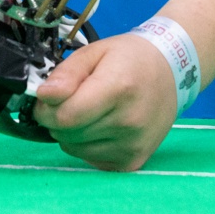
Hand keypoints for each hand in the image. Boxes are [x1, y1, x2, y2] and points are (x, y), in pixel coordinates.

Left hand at [33, 33, 180, 171]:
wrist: (171, 73)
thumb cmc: (130, 59)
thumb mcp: (95, 51)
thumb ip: (67, 73)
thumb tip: (43, 96)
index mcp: (118, 88)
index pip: (65, 116)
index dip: (46, 108)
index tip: (46, 98)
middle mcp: (129, 122)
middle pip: (67, 134)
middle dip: (57, 118)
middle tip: (69, 100)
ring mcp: (133, 145)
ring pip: (75, 149)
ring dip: (70, 133)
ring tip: (87, 111)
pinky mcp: (133, 161)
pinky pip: (90, 159)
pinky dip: (86, 144)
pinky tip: (100, 125)